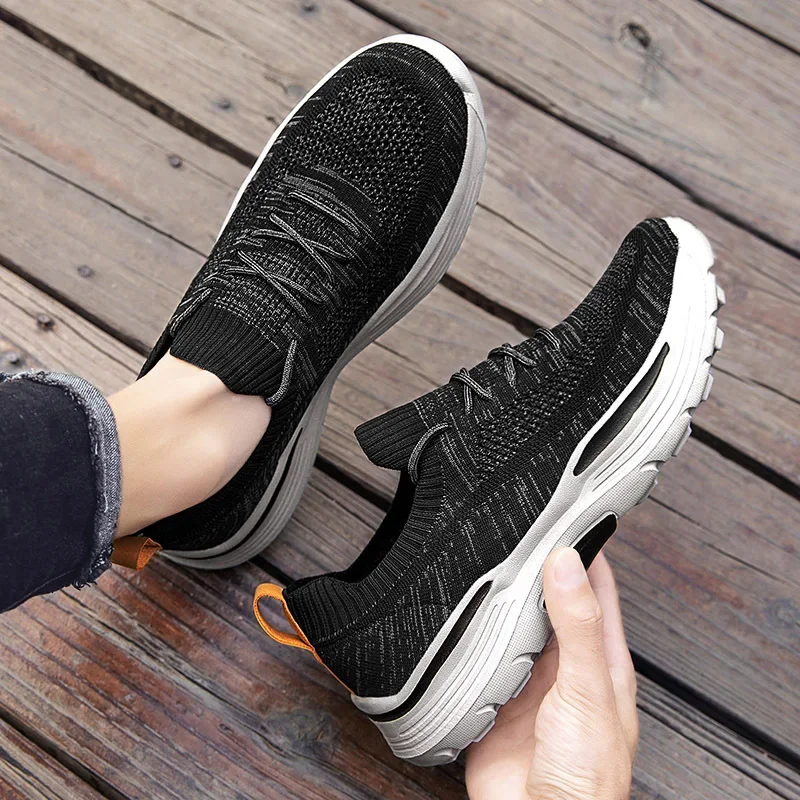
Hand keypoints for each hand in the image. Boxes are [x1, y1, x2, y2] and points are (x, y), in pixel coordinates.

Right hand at [466, 549, 637, 799]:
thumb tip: (566, 563)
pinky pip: (482, 654)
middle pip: (550, 599)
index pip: (595, 586)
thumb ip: (578, 627)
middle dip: (536, 565)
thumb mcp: (587, 691)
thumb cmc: (585, 776)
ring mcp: (529, 679)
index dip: (584, 547)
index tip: (567, 511)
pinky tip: (462, 613)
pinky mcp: (495, 696)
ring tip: (486, 557)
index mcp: (600, 657)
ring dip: (502, 597)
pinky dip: (473, 632)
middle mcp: (564, 663)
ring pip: (514, 622)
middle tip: (515, 526)